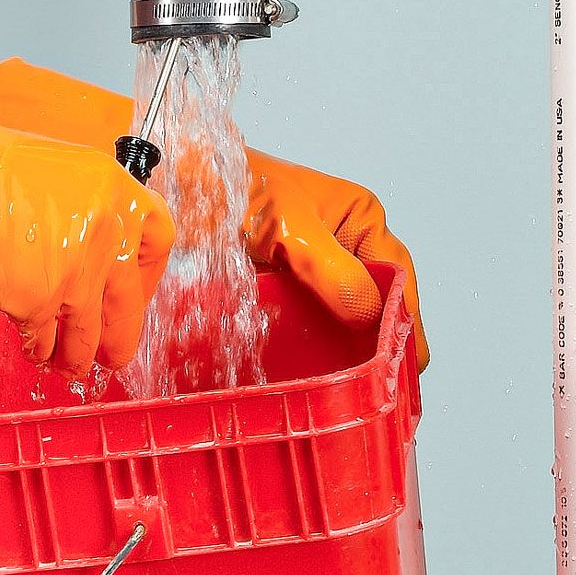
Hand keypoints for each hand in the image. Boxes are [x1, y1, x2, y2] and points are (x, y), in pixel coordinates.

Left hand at [0, 58, 426, 366]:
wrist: (168, 178)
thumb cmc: (227, 180)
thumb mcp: (289, 223)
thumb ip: (331, 266)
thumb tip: (367, 308)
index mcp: (356, 218)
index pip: (399, 276)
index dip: (406, 323)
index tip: (407, 367)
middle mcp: (338, 244)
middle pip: (374, 304)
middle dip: (377, 346)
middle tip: (381, 393)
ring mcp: (306, 270)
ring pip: (338, 321)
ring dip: (343, 355)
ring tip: (351, 396)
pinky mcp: (274, 289)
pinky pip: (301, 327)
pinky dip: (307, 353)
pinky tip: (308, 380)